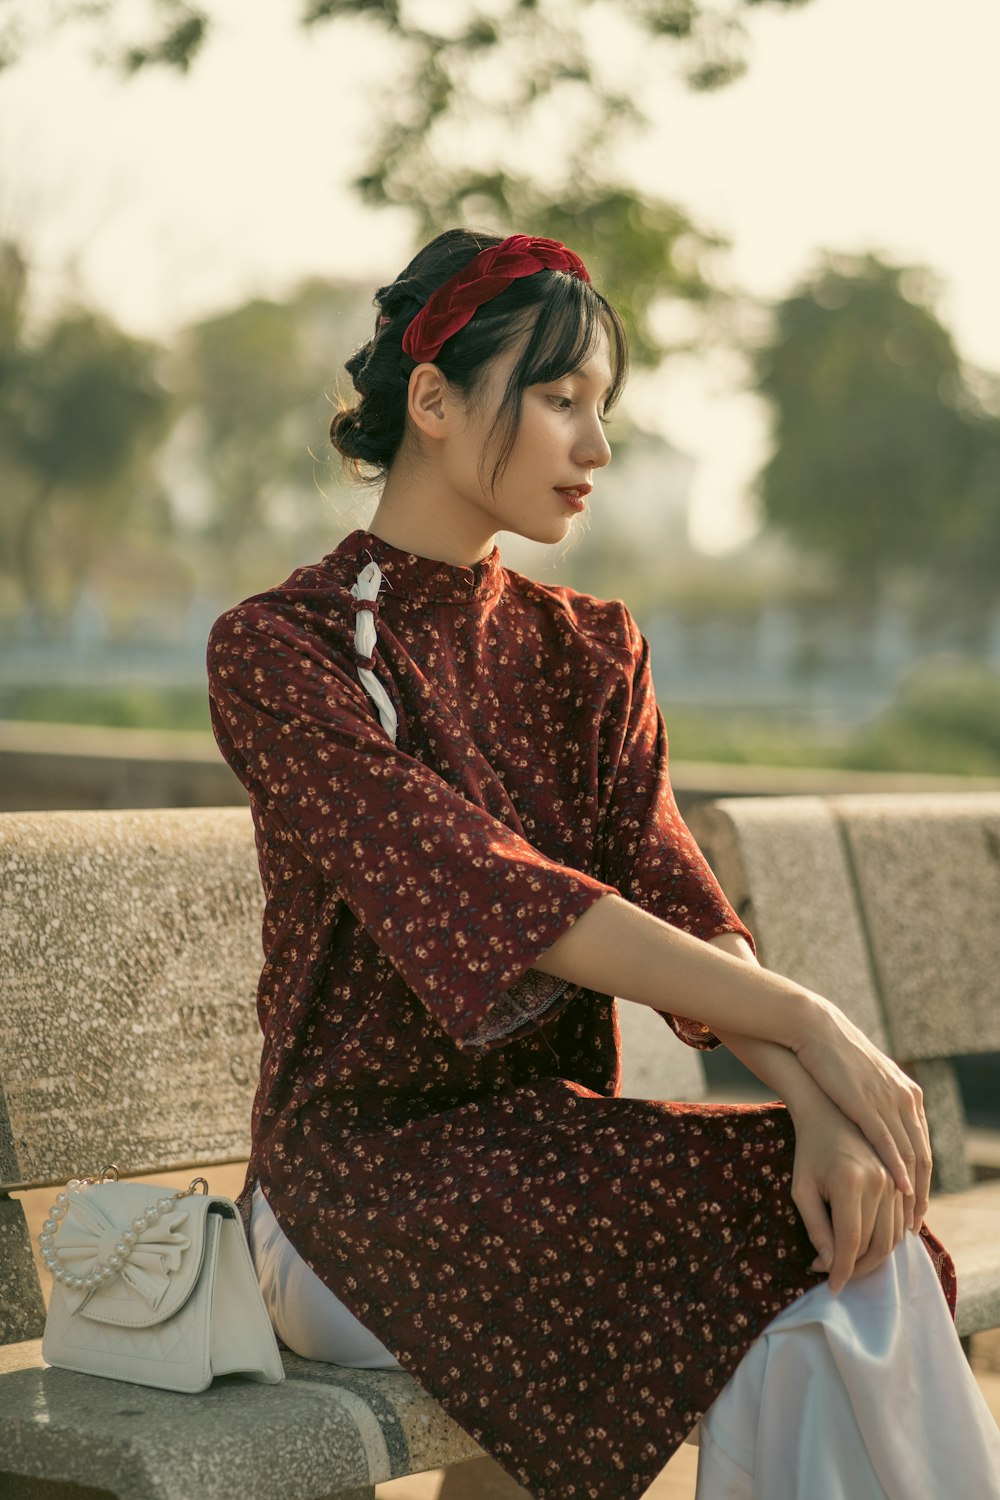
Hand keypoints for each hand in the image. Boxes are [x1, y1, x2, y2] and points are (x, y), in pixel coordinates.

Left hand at [790, 1092, 906, 1294]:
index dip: (841, 1270)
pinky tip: (865, 1249)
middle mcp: (879, 1182)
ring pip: (891, 1238)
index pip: (850, 1241)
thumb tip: (829, 1266)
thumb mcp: (802, 1189)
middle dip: (856, 1269)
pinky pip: (898, 1223)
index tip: (830, 1288)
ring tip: (848, 1266)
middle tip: (837, 1278)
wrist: (831, 1114)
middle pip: (875, 1245)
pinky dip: (885, 1243)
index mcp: (850, 1182)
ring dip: (872, 1260)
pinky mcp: (901, 1183)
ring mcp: (894, 1182)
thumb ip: (816, 1228)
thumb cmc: (809, 1152)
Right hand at [791, 997, 930, 1232]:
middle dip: (921, 1192)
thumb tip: (875, 1128)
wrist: (814, 1029)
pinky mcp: (868, 1103)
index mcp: (907, 1093)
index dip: (922, 1179)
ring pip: (910, 1153)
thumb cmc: (832, 1056)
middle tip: (915, 1222)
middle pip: (922, 1155)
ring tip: (906, 1217)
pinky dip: (897, 1168)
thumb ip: (876, 1104)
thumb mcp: (864, 1081)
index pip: (922, 1145)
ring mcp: (889, 1100)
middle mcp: (906, 1098)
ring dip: (912, 1189)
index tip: (916, 1205)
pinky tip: (898, 1189)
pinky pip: (888, 1142)